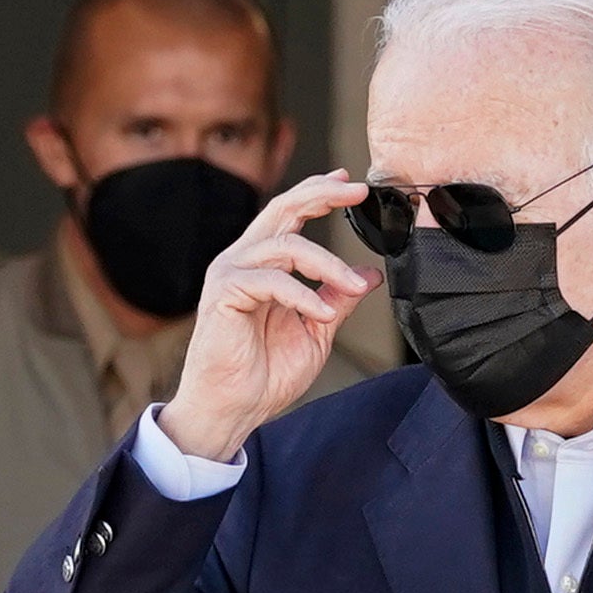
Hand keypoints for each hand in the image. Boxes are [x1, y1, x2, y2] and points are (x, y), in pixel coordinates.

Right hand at [160, 171, 375, 462]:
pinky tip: (322, 312)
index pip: (290, 215)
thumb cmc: (265, 374)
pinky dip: (303, 294)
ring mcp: (229, 274)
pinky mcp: (223, 293)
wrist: (234, 409)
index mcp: (262, 265)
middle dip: (322, 194)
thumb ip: (337, 299)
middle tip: (358, 191)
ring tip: (354, 286)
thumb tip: (369, 275)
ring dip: (327, 263)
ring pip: (285, 245)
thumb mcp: (315, 331)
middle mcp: (243, 261)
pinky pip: (271, 280)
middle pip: (282, 209)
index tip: (352, 184)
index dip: (319, 193)